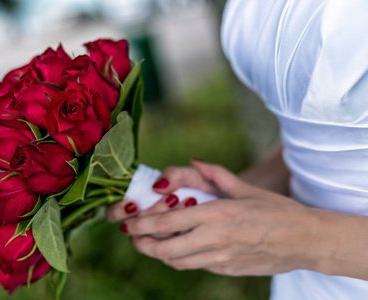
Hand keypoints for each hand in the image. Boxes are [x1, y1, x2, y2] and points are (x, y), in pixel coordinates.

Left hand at [123, 160, 321, 275]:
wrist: (305, 241)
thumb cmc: (276, 210)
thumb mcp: (245, 188)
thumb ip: (215, 174)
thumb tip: (192, 162)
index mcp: (217, 215)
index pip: (167, 223)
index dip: (142, 225)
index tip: (129, 223)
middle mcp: (214, 240)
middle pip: (164, 249)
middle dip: (142, 244)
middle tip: (133, 236)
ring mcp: (221, 259)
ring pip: (176, 262)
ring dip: (158, 253)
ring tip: (149, 243)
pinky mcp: (227, 270)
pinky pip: (195, 266)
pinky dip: (180, 259)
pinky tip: (178, 248)